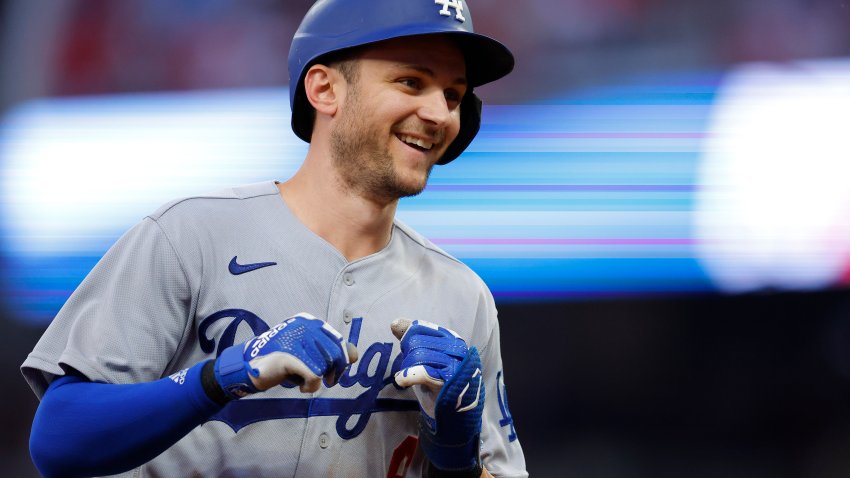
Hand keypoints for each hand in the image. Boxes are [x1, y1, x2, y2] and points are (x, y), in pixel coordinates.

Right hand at [214, 313, 357, 397]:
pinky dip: (311, 386)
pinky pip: (314, 376)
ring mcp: (295, 340)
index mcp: (308, 322)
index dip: (340, 360)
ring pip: (326, 365)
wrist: (249, 367)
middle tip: (328, 381)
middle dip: (335, 371)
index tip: (334, 372)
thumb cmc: (281, 360)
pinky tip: (302, 388)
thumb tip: (354, 355)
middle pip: (335, 353)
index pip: (338, 341)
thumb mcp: (307, 352)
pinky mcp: (289, 356)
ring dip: (319, 379)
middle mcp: (303, 327)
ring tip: (307, 382)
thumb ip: (330, 350)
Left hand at [391, 319, 483, 474]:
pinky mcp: (449, 384)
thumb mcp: (428, 359)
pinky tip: (401, 380)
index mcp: (454, 342)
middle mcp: (458, 351)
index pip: (424, 328)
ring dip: (406, 366)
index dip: (409, 335)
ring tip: (407, 377)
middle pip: (418, 342)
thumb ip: (413, 340)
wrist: (457, 419)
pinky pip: (422, 373)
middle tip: (408, 367)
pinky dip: (407, 376)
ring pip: (418, 356)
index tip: (404, 345)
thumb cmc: (441, 385)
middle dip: (407, 354)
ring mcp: (455, 367)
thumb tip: (395, 322)